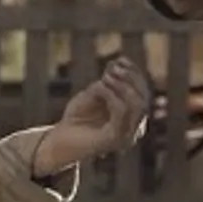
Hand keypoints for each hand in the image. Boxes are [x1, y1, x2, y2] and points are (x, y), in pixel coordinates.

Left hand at [33, 57, 151, 176]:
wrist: (58, 142)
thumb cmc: (76, 118)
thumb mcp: (92, 95)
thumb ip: (105, 84)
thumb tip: (114, 67)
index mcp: (132, 118)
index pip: (143, 93)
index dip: (134, 74)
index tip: (120, 59)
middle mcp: (134, 129)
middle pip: (144, 99)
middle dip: (131, 79)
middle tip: (113, 67)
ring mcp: (126, 136)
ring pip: (137, 106)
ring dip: (123, 86)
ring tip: (106, 76)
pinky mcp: (114, 140)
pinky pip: (121, 113)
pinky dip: (112, 95)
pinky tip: (99, 87)